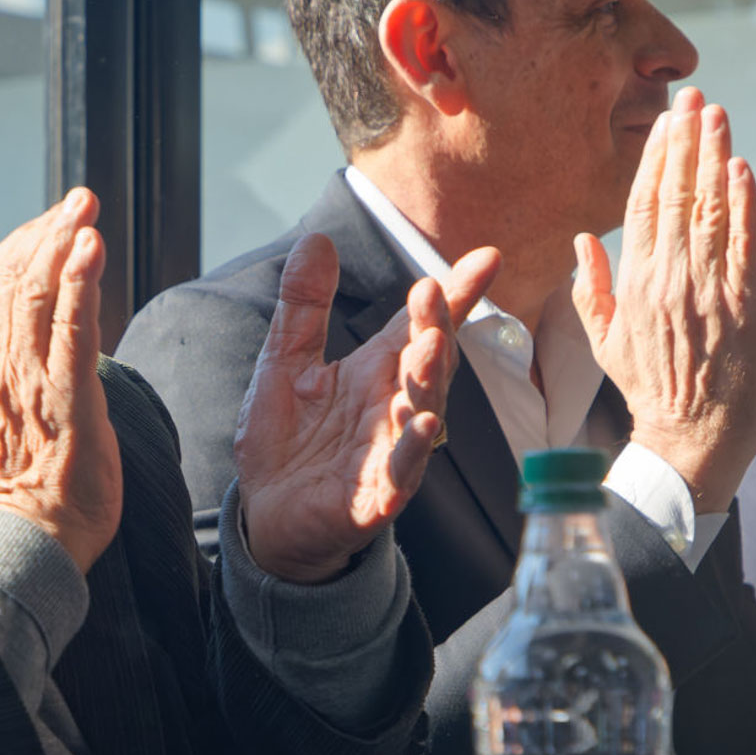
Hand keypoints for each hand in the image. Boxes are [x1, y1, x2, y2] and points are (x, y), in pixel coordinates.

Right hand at [0, 188, 120, 572]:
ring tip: (85, 207)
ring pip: (37, 296)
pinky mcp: (67, 402)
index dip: (18, 247)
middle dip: (47, 231)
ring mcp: (29, 385)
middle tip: (78, 198)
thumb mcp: (0, 419)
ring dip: (64, 243)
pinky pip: (71, 332)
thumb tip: (32, 338)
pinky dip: (80, 284)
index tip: (49, 222)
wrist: (26, 544)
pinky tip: (92, 249)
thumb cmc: (25, 488)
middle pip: (12, 280)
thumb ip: (10, 373)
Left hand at [237, 234, 499, 583]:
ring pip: (422, 413)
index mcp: (375, 371)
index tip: (487, 257)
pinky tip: (422, 425)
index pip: (421, 324)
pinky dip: (411, 450)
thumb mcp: (286, 361)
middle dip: (436, 327)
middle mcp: (392, 406)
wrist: (268, 515)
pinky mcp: (375, 497)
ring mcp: (390, 452)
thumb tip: (316, 238)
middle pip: (428, 363)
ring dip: (429, 381)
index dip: (455, 292)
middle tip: (433, 293)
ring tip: (431, 346)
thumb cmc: (288, 440)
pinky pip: (401, 473)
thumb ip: (303, 305)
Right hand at [572, 85, 755, 513]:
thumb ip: (593, 287)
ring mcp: (707, 292)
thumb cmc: (653, 391)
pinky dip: (744, 205)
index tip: (667, 122)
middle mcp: (668, 280)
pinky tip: (742, 168)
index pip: (644, 206)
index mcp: (634, 284)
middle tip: (695, 97)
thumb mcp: (606, 341)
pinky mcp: (746, 307)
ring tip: (718, 115)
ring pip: (710, 211)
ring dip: (714, 158)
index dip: (656, 159)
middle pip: (677, 196)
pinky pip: (745, 246)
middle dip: (686, 142)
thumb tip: (582, 240)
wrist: (691, 441)